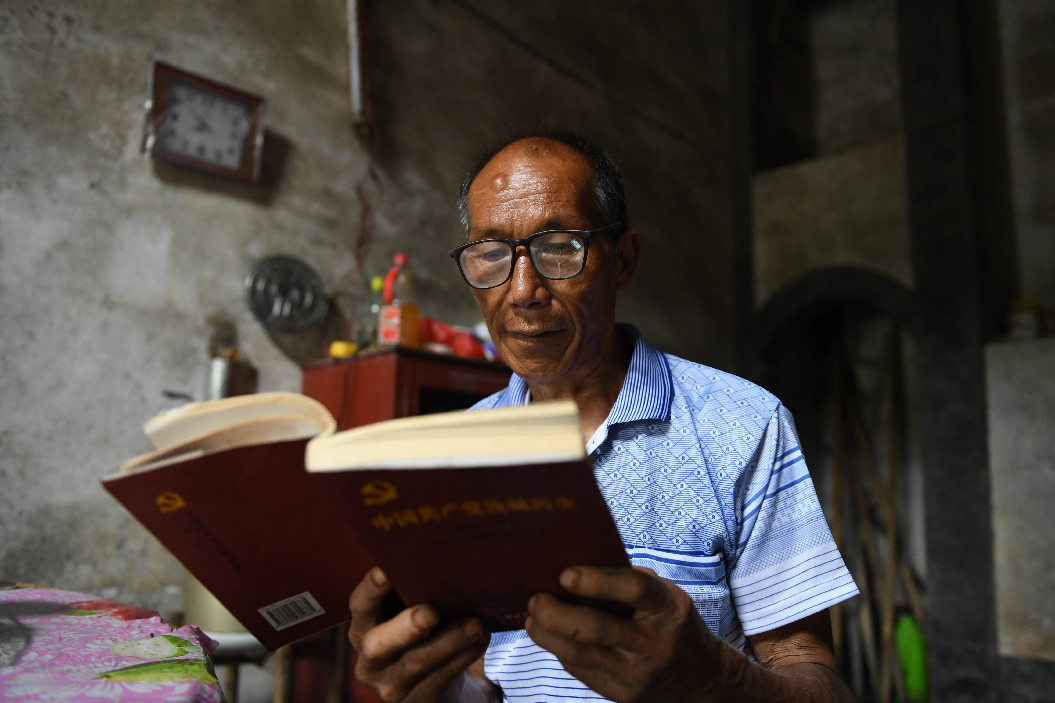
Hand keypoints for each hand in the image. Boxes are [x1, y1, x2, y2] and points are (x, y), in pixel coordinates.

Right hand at [348, 567, 491, 702]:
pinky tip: (480, 640)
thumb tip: (444, 560)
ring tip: (475, 623)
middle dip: (404, 626)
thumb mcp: (411, 615)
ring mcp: (390, 685)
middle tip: (430, 612)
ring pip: (415, 663)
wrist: (436, 684)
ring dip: (448, 641)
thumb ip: (415, 594)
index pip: (359, 607)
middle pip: (377, 643)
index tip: (386, 569)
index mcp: (364, 628)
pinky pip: (439, 679)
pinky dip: (463, 657)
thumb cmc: (423, 635)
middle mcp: (369, 660)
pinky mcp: (415, 702)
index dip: (370, 589)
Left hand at [524, 566, 721, 702]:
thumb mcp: (664, 595)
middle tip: (535, 599)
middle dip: (556, 613)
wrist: (700, 678)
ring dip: (547, 635)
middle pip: (596, 629)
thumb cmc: (670, 622)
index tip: (565, 575)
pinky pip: (582, 672)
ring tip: (532, 618)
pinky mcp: (623, 695)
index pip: (634, 590)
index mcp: (669, 608)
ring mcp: (639, 674)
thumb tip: (574, 566)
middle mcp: (655, 643)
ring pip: (580, 655)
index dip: (597, 581)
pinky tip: (549, 636)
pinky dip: (561, 651)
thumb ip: (627, 580)